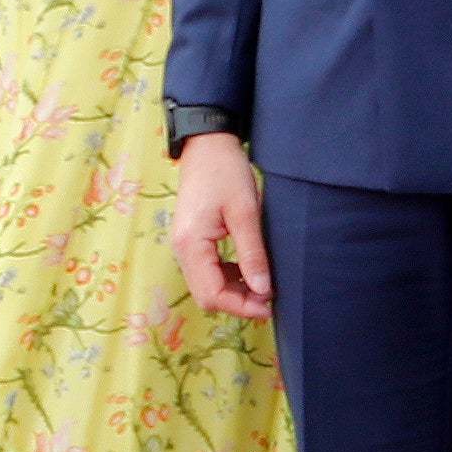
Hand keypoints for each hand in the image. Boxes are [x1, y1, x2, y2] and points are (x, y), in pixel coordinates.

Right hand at [171, 132, 273, 319]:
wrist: (207, 145)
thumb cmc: (226, 172)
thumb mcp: (245, 212)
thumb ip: (252, 253)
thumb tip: (262, 289)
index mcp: (192, 244)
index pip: (212, 294)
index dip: (241, 306)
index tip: (270, 304)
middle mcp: (181, 250)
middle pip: (206, 296)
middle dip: (237, 302)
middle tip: (269, 297)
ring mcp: (184, 246)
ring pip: (206, 286)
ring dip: (233, 291)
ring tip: (262, 284)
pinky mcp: (190, 241)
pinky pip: (206, 271)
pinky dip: (227, 277)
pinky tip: (247, 269)